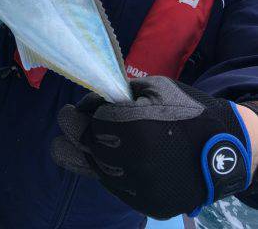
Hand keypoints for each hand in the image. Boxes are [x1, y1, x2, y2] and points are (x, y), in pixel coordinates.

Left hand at [51, 76, 252, 218]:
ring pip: (98, 170)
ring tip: (86, 140)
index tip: (77, 107)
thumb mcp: (153, 88)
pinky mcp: (148, 205)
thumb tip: (86, 104)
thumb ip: (116, 94)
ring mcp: (141, 187)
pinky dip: (110, 171)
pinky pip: (116, 187)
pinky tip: (113, 157)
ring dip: (90, 153)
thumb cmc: (187, 110)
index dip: (82, 112)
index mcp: (134, 126)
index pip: (90, 123)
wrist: (224, 150)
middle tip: (69, 120)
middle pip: (89, 148)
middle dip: (77, 132)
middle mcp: (134, 161)